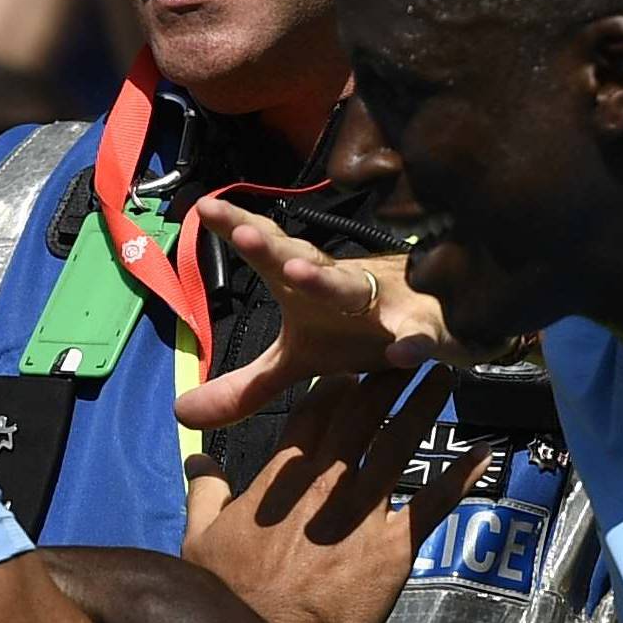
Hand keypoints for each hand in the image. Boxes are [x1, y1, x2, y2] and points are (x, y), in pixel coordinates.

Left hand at [173, 199, 462, 432]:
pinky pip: (422, 334)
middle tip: (245, 234)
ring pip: (357, 288)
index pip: (270, 251)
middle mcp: (344, 285)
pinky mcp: (428, 329)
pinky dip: (415, 342)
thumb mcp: (300, 361)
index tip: (204, 207)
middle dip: (275, 248)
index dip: (239, 229)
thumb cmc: (359, 331)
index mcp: (309, 285)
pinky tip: (403, 353)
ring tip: (298, 274)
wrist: (440, 320)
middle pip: (305, 262)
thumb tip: (181, 414)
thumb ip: (247, 386)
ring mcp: (387, 303)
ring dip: (329, 282)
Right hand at [181, 370, 487, 622]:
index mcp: (283, 477)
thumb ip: (205, 490)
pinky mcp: (393, 547)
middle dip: (384, 383)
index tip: (351, 369)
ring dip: (424, 409)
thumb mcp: (200, 535)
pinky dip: (459, 477)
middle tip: (407, 356)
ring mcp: (362, 511)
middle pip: (361, 418)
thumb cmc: (226, 591)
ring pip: (399, 445)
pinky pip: (432, 504)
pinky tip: (482, 453)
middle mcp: (326, 482)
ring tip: (445, 378)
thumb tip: (196, 458)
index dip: (334, 388)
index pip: (311, 416)